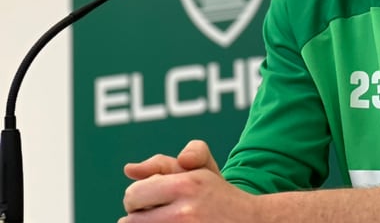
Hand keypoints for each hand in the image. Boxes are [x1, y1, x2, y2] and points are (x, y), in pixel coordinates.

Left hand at [119, 140, 257, 222]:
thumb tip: (128, 169)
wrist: (250, 222)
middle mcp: (184, 212)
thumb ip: (162, 163)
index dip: (138, 197)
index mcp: (187, 185)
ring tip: (164, 220)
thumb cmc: (218, 195)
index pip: (134, 194)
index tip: (150, 199)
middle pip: (130, 220)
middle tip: (157, 213)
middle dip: (138, 215)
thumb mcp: (199, 170)